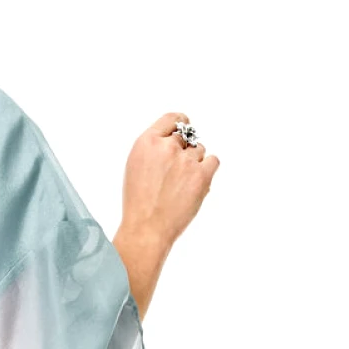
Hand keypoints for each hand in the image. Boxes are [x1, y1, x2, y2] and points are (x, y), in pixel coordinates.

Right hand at [119, 112, 219, 246]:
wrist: (147, 229)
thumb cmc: (139, 203)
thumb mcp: (134, 166)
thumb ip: (153, 149)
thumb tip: (173, 140)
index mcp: (146, 142)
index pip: (171, 119)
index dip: (179, 124)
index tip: (184, 129)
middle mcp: (167, 147)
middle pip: (186, 136)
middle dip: (183, 149)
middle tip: (177, 170)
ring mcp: (186, 161)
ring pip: (200, 150)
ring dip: (195, 162)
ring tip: (181, 183)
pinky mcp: (202, 175)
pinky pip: (213, 160)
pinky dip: (208, 169)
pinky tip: (197, 181)